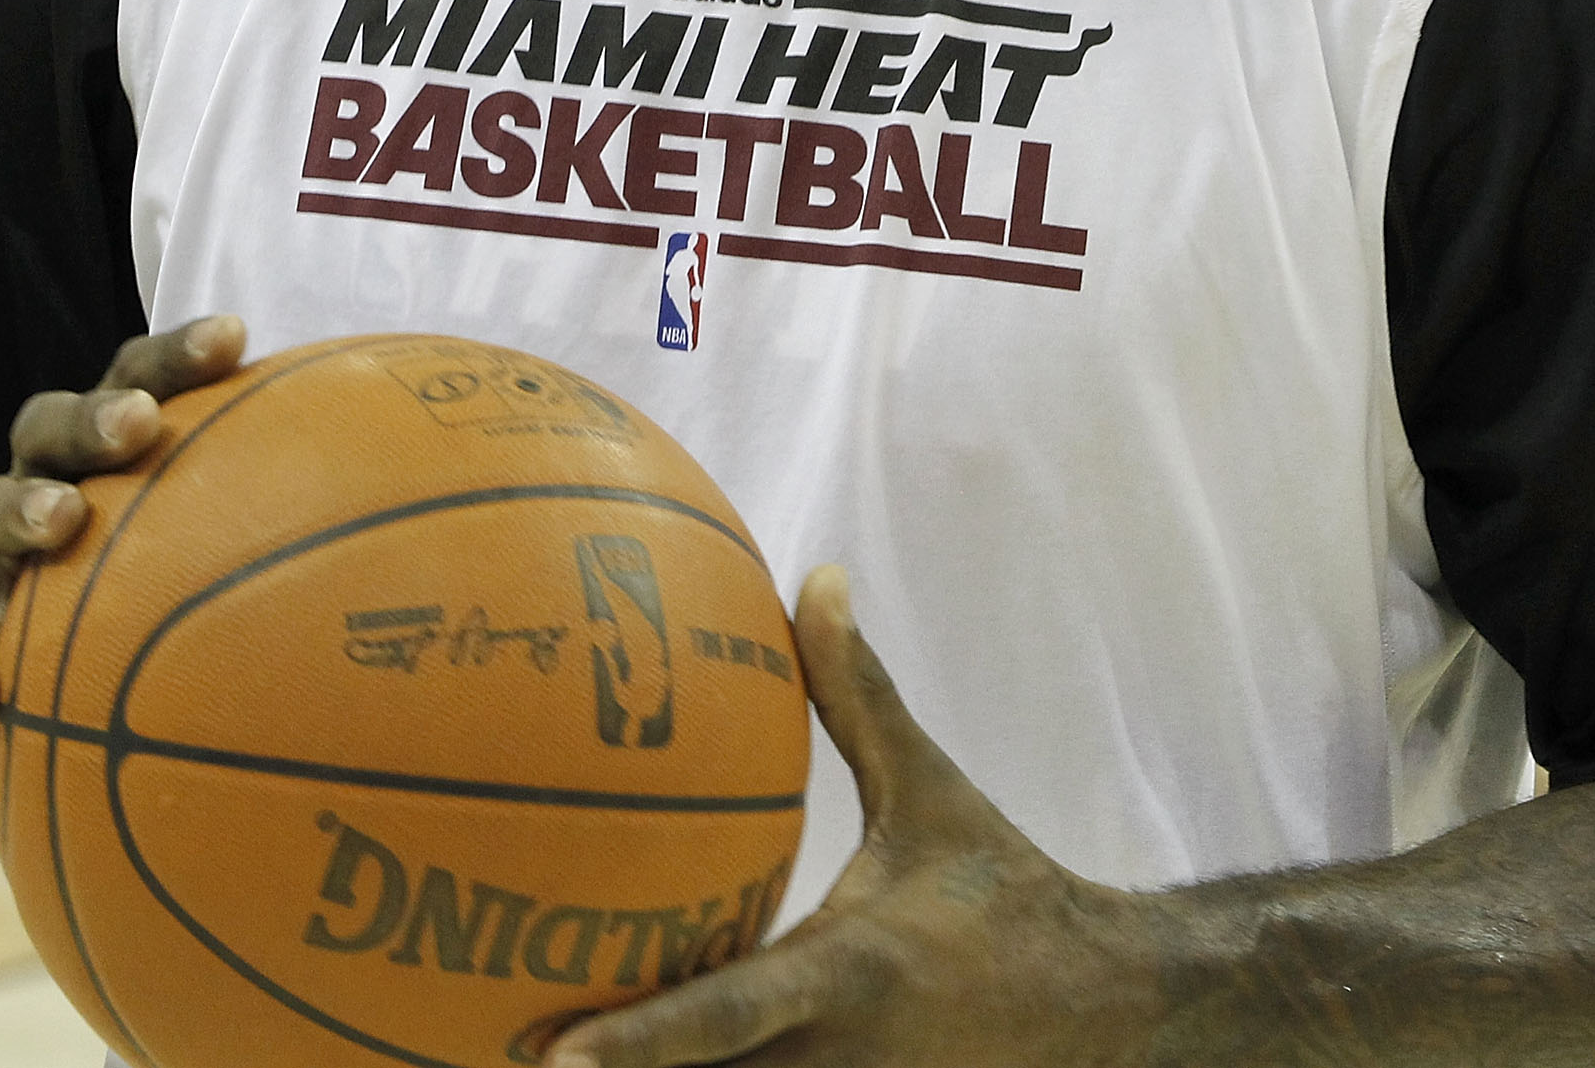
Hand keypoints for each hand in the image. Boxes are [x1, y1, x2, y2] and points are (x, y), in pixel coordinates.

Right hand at [0, 314, 247, 762]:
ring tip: (56, 521)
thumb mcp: (186, 565)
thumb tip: (428, 544)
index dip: (177, 356)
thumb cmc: (118, 604)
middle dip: (94, 414)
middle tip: (137, 424)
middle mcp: (37, 498)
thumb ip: (273, 538)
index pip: (135, 382)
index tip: (236, 336)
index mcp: (98, 463)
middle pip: (49, 426)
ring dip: (18, 511)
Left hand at [548, 565, 1157, 1067]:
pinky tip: (593, 1067)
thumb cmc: (1003, 890)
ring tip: (497, 1063)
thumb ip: (860, 695)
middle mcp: (836, 1063)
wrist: (1109, 1014)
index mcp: (851, 976)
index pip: (731, 1017)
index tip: (548, 1054)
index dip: (642, 1044)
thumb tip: (817, 575)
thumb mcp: (931, 791)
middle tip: (486, 1054)